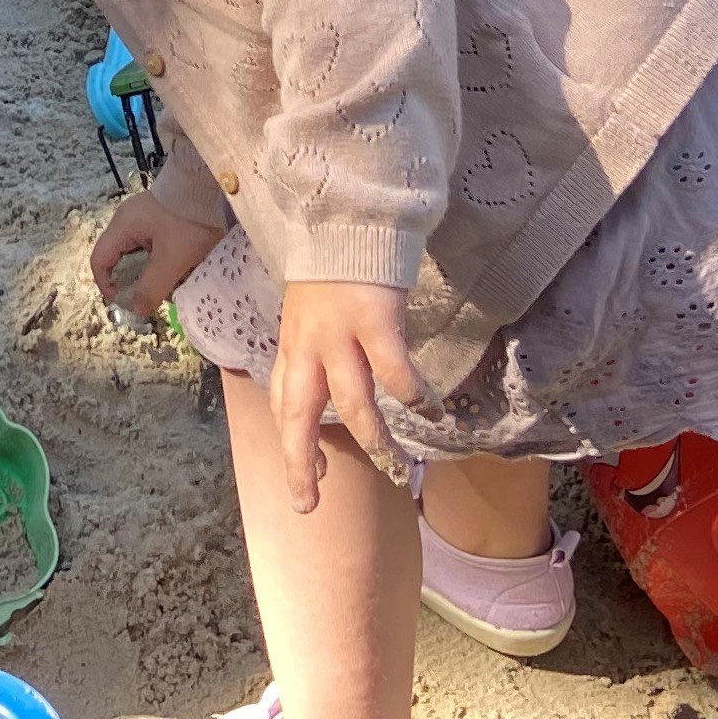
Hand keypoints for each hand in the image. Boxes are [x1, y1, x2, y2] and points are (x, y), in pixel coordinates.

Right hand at [89, 188, 227, 323]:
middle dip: (135, 281)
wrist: (215, 185)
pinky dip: (162, 258)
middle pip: (119, 257)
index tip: (126, 302)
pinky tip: (182, 265)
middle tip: (154, 296)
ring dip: (152, 271)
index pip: (99, 260)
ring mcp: (144, 214)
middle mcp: (128, 218)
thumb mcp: (172, 260)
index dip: (106, 285)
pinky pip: (153, 243)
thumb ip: (151, 288)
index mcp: (122, 226)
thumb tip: (136, 310)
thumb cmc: (189, 222)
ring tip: (173, 281)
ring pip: (139, 252)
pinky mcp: (161, 214)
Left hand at [266, 280, 423, 513]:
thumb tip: (325, 382)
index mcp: (293, 342)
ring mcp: (340, 334)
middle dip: (301, 464)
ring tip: (398, 472)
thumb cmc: (335, 264)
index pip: (283, 402)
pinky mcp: (375, 322)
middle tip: (309, 505)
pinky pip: (396, 374)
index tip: (308, 479)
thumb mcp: (308, 309)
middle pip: (297, 416)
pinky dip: (414, 398)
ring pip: (352, 406)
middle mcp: (308, 345)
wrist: (349, 213)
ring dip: (376, 444)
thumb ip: (314, 345)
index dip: (292, 444)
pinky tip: (434, 412)